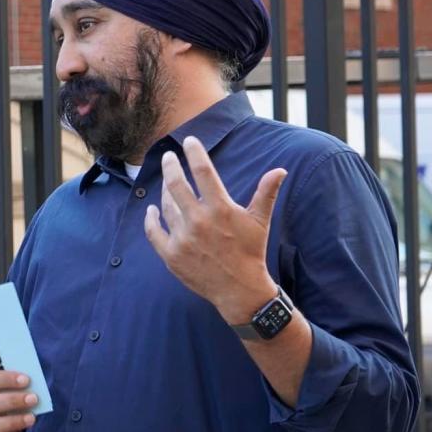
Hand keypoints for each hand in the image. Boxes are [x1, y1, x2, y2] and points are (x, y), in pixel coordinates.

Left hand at [143, 135, 286, 323]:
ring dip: (164, 192)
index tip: (188, 141)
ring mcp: (183, 238)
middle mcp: (199, 221)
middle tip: (167, 156)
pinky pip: (154, 231)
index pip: (203, 171)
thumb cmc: (251, 252)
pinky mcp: (171, 254)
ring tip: (168, 184)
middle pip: (176, 184)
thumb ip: (266, 193)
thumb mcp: (260, 221)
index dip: (194, 153)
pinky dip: (151, 218)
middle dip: (170, 166)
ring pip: (165, 206)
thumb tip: (280, 170)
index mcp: (221, 209)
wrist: (239, 290)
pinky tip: (152, 208)